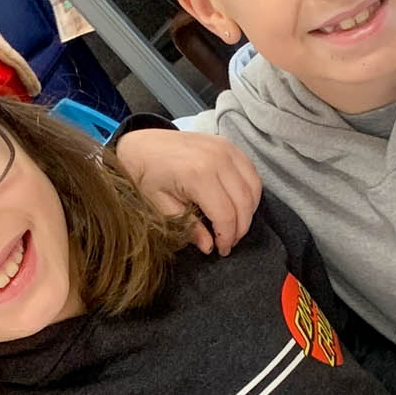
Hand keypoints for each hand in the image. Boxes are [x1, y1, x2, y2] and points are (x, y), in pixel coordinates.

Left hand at [116, 130, 261, 255]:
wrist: (142, 145)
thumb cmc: (148, 176)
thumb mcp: (162, 206)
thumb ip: (189, 228)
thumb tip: (209, 247)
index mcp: (198, 175)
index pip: (226, 215)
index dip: (227, 237)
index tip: (221, 249)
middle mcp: (218, 159)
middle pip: (244, 202)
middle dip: (241, 228)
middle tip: (230, 242)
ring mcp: (226, 149)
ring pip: (253, 188)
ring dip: (249, 211)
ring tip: (235, 225)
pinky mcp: (230, 145)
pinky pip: (252, 173)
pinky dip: (250, 192)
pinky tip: (237, 205)